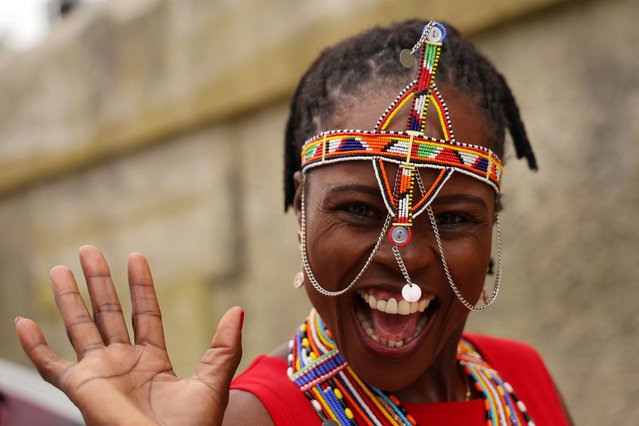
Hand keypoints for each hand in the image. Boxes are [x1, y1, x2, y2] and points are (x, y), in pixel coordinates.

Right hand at [15, 245, 242, 425]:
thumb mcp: (213, 382)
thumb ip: (224, 346)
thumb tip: (237, 310)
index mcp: (152, 360)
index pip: (144, 313)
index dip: (140, 285)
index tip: (136, 256)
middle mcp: (123, 362)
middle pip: (108, 312)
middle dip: (99, 281)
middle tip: (89, 250)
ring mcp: (100, 373)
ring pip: (79, 327)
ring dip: (68, 298)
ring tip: (60, 269)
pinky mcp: (80, 388)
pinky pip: (49, 365)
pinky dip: (34, 346)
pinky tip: (22, 321)